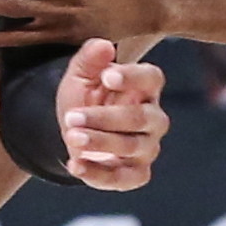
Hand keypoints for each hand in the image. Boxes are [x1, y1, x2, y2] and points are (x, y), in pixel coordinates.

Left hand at [56, 38, 167, 189]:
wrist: (74, 130)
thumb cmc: (86, 97)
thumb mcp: (80, 75)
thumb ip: (90, 58)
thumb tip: (104, 46)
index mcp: (145, 88)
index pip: (152, 78)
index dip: (133, 77)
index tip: (107, 77)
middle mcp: (153, 118)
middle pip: (142, 118)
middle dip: (106, 118)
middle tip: (73, 117)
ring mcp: (147, 147)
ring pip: (133, 147)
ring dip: (101, 142)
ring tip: (72, 137)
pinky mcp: (136, 173)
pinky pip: (125, 178)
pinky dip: (99, 175)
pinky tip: (76, 165)